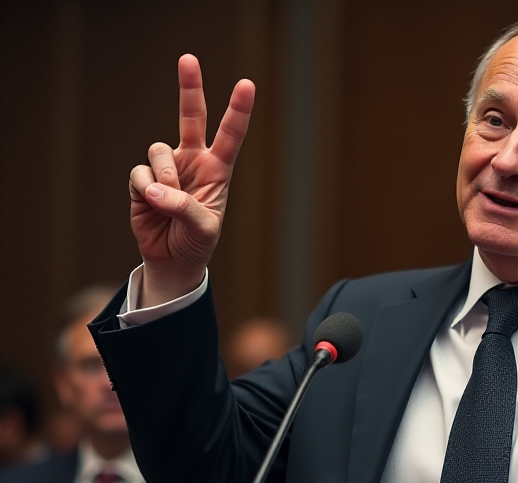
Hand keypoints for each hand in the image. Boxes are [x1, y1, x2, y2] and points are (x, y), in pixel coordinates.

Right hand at [128, 54, 254, 307]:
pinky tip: (151, 203)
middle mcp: (193, 161)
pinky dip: (146, 188)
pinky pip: (140, 172)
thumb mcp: (203, 228)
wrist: (173, 259)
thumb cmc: (198, 241)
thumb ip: (184, 207)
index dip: (238, 109)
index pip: (231, 134)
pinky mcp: (143, 179)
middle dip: (189, 87)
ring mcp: (167, 168)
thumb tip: (156, 190)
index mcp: (218, 168)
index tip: (247, 84)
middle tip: (188, 58)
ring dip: (164, 175)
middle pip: (191, 116)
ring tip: (167, 200)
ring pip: (158, 150)